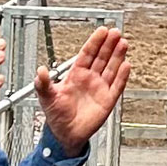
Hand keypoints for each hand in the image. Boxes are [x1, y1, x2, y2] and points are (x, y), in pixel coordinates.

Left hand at [36, 27, 130, 153]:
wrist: (65, 134)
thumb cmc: (56, 115)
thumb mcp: (46, 97)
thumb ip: (43, 83)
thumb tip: (40, 70)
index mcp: (76, 75)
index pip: (87, 54)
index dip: (95, 42)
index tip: (102, 31)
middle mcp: (90, 79)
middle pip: (101, 57)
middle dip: (109, 44)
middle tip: (116, 32)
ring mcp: (100, 88)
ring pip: (111, 68)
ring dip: (117, 56)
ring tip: (123, 43)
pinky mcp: (108, 100)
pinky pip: (117, 86)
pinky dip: (122, 76)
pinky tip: (126, 65)